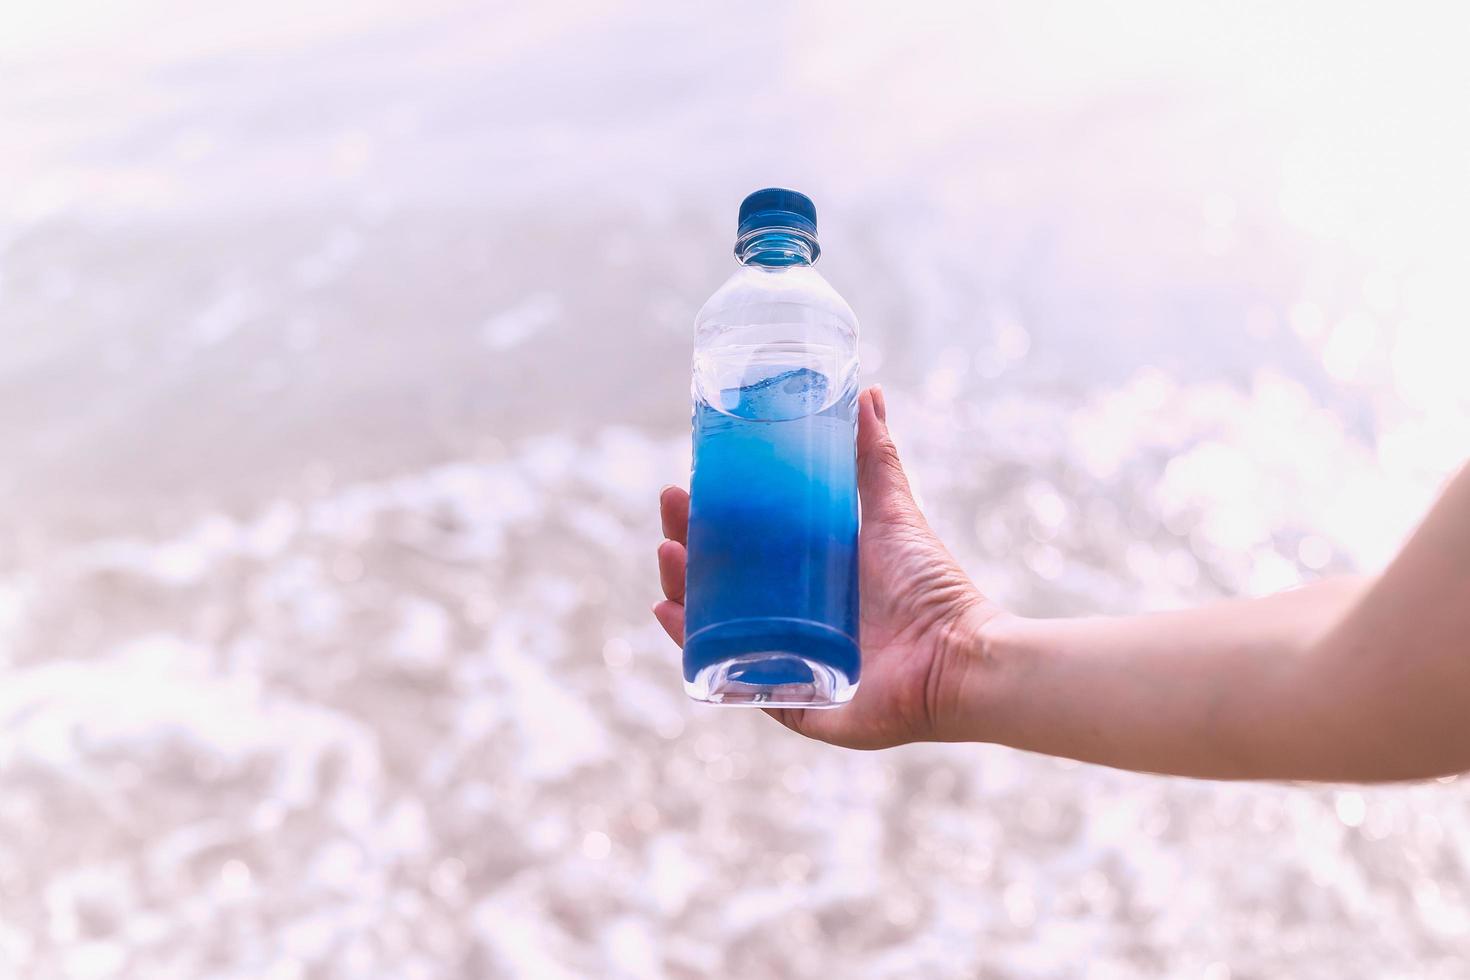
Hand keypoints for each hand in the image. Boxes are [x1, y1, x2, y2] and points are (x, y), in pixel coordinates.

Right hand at [654, 385, 1002, 748]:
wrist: (961, 658)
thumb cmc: (934, 589)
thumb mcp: (893, 514)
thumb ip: (877, 459)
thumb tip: (867, 393)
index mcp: (809, 584)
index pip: (742, 551)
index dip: (707, 522)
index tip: (682, 487)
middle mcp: (791, 623)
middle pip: (721, 587)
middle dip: (686, 551)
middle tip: (671, 514)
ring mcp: (787, 662)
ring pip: (716, 629)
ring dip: (683, 593)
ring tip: (668, 555)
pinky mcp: (792, 703)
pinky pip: (732, 683)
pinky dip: (696, 652)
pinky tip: (671, 617)